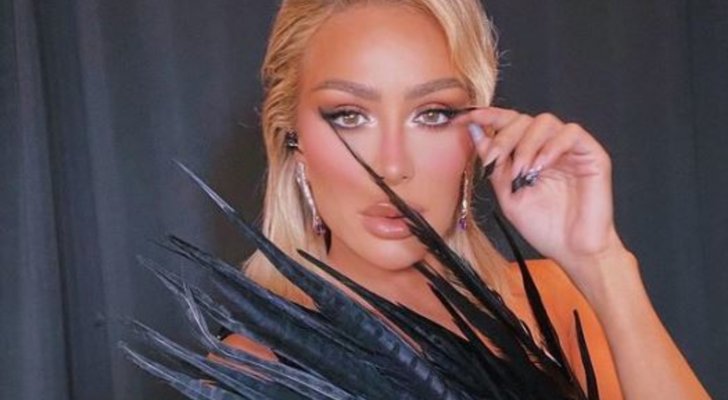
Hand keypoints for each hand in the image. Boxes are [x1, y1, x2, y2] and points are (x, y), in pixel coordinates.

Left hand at [464, 107, 627, 281]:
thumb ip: (495, 164)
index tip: (467, 117)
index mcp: (527, 154)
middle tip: (496, 159)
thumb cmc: (543, 226)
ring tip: (522, 171)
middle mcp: (548, 147)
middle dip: (504, 136)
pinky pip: (572, 133)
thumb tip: (475, 132)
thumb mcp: (508, 194)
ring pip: (545, 122)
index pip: (508, 124)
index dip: (488, 117)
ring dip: (526, 144)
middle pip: (523, 119)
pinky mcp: (592, 154)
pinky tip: (541, 165)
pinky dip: (552, 146)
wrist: (572, 250)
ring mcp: (570, 149)